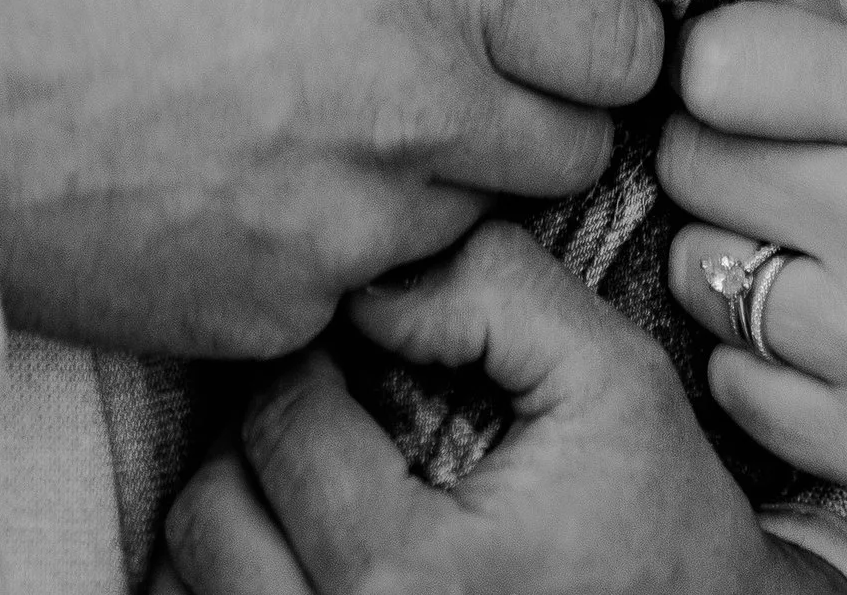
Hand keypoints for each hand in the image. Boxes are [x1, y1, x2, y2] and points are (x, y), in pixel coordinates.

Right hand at [0, 0, 662, 358]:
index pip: (625, 41)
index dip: (593, 27)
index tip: (552, 18)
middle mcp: (415, 118)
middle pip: (576, 147)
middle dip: (533, 111)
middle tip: (455, 71)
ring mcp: (350, 238)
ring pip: (469, 221)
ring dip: (433, 181)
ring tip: (327, 120)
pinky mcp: (281, 322)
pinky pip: (357, 290)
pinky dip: (331, 251)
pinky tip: (249, 187)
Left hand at [150, 223, 838, 593]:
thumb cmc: (658, 525)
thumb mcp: (611, 380)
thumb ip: (496, 293)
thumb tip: (376, 281)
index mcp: (411, 575)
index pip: (282, 424)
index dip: (315, 358)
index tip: (355, 347)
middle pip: (211, 515)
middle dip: (259, 440)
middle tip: (324, 411)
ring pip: (188, 587)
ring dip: (233, 517)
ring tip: (308, 483)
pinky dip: (231, 583)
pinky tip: (298, 549)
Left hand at [656, 0, 846, 509]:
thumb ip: (842, 8)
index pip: (718, 67)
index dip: (716, 64)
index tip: (747, 78)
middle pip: (696, 168)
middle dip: (718, 152)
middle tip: (773, 159)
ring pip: (701, 279)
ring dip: (729, 255)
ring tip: (801, 243)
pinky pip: (741, 390)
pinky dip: (759, 357)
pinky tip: (820, 326)